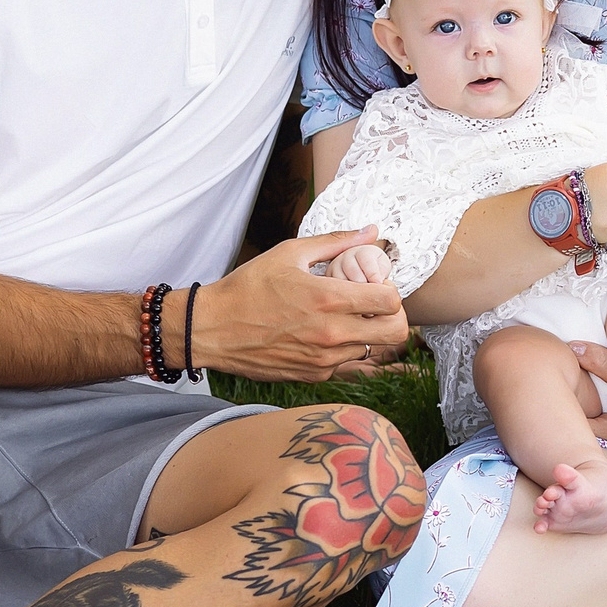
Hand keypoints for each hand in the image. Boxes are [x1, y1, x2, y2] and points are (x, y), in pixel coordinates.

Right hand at [191, 226, 410, 382]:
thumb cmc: (248, 287)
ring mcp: (324, 360)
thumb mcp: (289, 253)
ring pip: (372, 348)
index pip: (392, 302)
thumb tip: (371, 231)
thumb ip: (336, 242)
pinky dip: (343, 347)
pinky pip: (346, 362)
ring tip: (340, 315)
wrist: (211, 330)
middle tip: (371, 303)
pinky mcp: (314, 376)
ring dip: (366, 332)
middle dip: (392, 315)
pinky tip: (321, 331)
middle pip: (396, 332)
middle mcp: (332, 334)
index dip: (390, 289)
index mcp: (329, 300)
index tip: (374, 283)